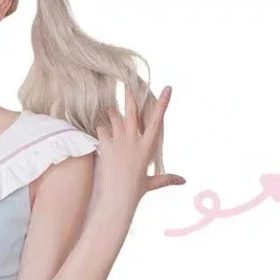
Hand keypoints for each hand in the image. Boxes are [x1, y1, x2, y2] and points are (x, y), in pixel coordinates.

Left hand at [95, 85, 185, 209]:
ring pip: (113, 118)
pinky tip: (95, 125)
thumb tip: (184, 181)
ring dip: (111, 112)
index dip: (163, 103)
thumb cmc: (134, 192)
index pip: (158, 120)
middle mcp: (134, 140)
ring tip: (107, 106)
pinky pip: (100, 129)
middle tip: (127, 81)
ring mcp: (118, 141)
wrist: (117, 198)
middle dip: (130, 95)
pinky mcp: (105, 145)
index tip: (168, 87)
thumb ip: (167, 178)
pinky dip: (99, 127)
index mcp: (147, 146)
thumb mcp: (151, 183)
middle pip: (132, 111)